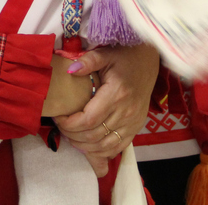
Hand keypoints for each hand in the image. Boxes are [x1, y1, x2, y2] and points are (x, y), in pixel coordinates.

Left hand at [53, 44, 159, 176]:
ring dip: (85, 146)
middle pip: (94, 136)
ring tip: (71, 137)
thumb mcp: (105, 54)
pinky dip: (102, 152)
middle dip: (73, 135)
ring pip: (105, 146)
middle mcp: (126, 112)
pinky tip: (90, 146)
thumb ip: (88, 61)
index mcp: (117, 94)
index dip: (70, 124)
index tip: (58, 118)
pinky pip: (119, 147)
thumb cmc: (125, 57)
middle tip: (61, 127)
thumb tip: (69, 70)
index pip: (89, 120)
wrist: (148, 61)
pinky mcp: (136, 127)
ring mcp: (133, 122)